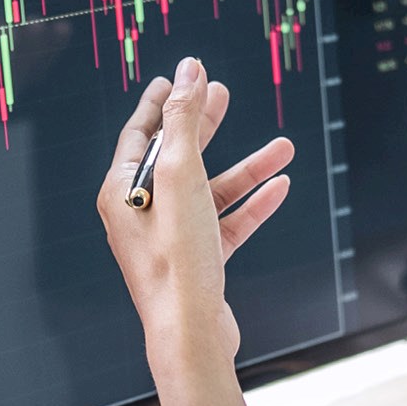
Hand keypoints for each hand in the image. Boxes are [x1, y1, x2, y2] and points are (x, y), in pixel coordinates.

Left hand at [97, 57, 292, 373]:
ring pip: (210, 191)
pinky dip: (252, 204)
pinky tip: (281, 187)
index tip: (178, 77)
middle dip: (203, 125)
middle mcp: (140, 214)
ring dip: (247, 168)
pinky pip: (227, 223)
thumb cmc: (178, 259)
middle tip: (224, 93)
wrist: (190, 335)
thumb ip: (185, 120)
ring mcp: (170, 239)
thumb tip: (189, 70)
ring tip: (284, 146)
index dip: (161, 102)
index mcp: (122, 191)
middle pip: (175, 156)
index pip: (140, 133)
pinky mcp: (198, 262)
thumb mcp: (181, 175)